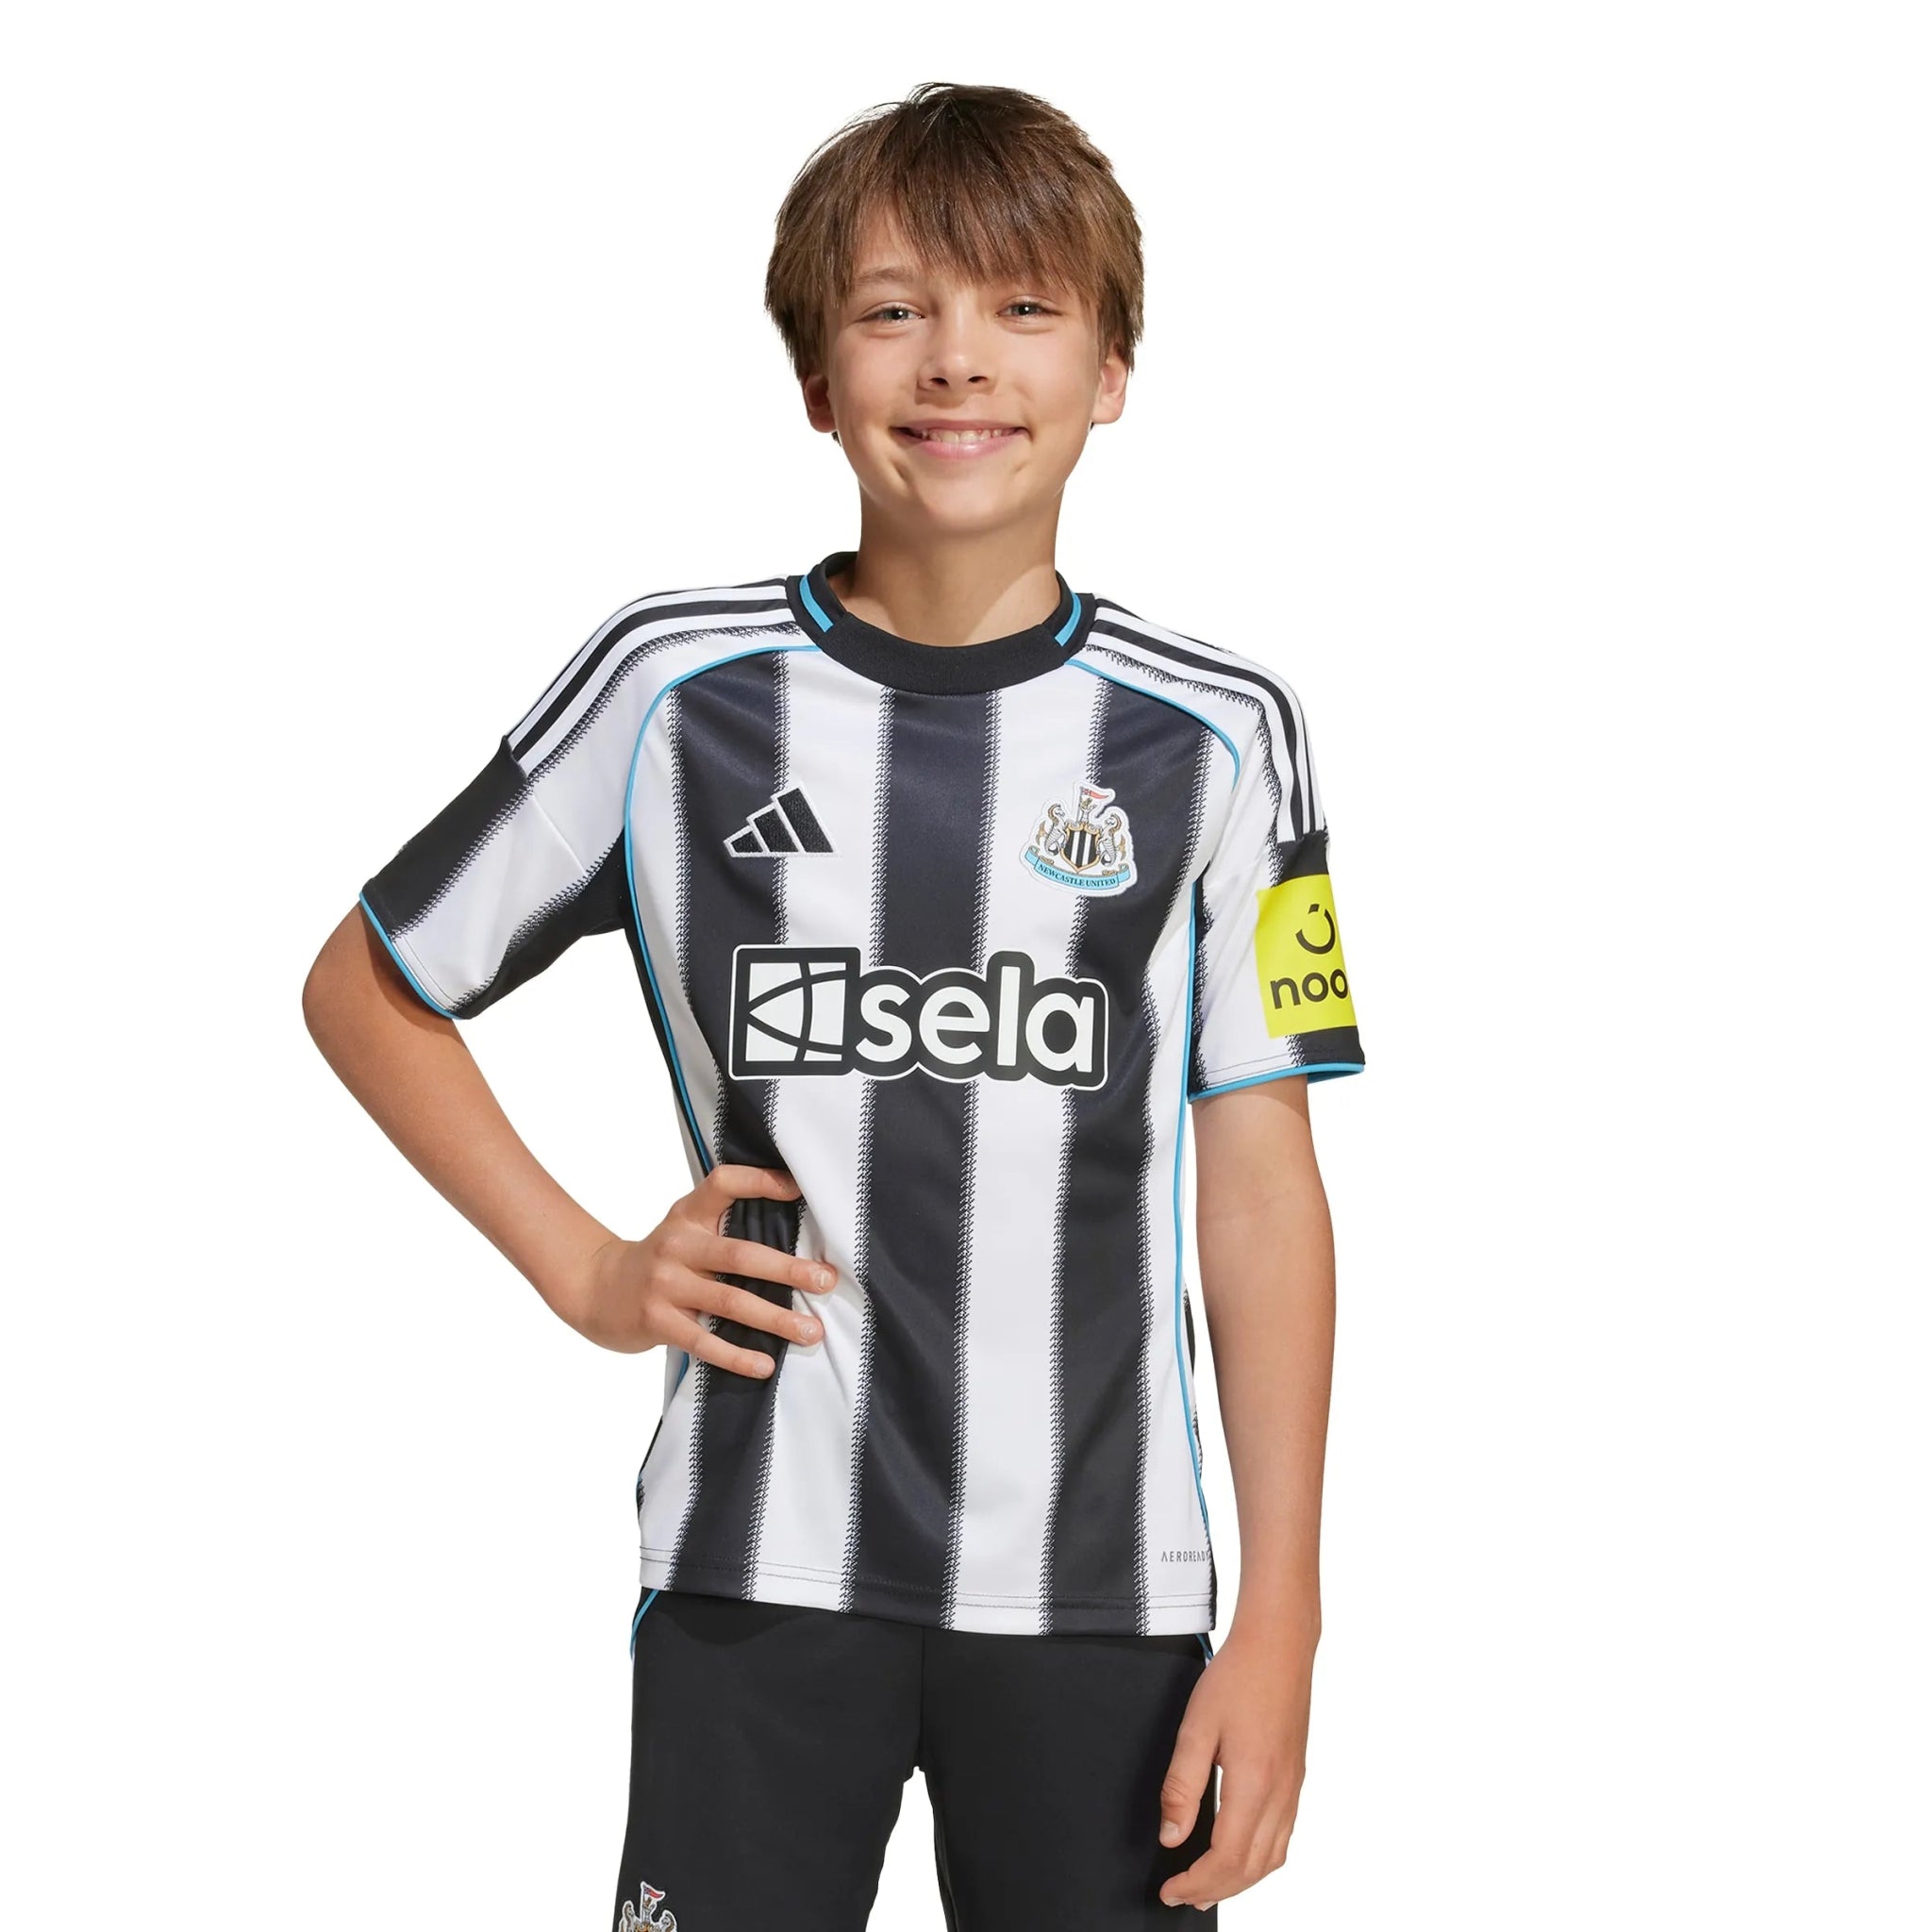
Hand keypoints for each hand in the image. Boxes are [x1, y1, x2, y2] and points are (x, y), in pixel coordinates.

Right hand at [564, 1163, 836, 1374]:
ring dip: (776, 1318)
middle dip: (789, 1269)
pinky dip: (737, 1355)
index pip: (724, 1183)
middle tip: (827, 1280)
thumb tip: (794, 1234)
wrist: (594, 1288)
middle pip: (740, 1255)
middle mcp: (677, 1245)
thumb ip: (724, 1226)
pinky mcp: (657, 1321)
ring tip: (811, 1331)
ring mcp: (665, 1284)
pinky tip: (765, 1364)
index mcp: (688, 1214)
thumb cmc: (659, 1259)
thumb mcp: (684, 1228)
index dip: (760, 1181)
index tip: (798, 1189)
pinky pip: (704, 1341)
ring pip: (730, 1301)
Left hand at [1156, 1616, 1316, 1910]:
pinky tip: (1242, 1852)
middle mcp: (1280, 1794)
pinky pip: (1284, 1836)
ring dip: (1241, 1880)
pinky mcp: (1296, 1777)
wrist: (1278, 1645)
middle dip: (1216, 1889)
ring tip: (1209, 1885)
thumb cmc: (1237, 1677)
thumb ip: (1181, 1786)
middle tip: (1183, 1895)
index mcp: (1254, 1784)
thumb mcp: (1196, 1727)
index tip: (1171, 1888)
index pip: (1226, 1858)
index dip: (1196, 1882)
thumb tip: (1171, 1836)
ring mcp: (1293, 1787)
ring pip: (1273, 1858)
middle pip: (1252, 1868)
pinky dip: (1261, 1859)